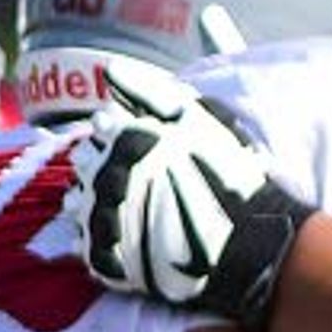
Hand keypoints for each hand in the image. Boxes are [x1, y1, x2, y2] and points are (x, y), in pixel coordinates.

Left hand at [67, 58, 311, 329]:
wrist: (251, 243)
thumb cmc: (232, 177)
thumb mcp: (201, 119)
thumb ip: (151, 91)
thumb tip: (111, 71)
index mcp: (122, 138)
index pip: (99, 131)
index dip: (120, 140)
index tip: (147, 154)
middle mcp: (104, 175)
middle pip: (85, 167)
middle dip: (107, 171)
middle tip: (141, 185)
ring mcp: (103, 220)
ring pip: (79, 208)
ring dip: (98, 208)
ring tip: (132, 215)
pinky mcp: (108, 260)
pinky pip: (89, 251)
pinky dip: (102, 246)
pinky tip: (127, 243)